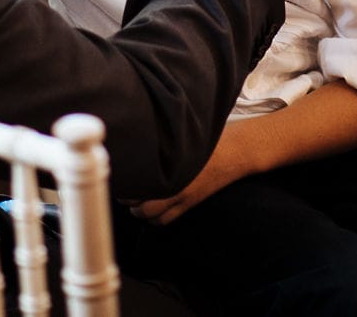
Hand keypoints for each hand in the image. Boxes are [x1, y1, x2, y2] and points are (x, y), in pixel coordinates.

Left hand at [131, 125, 257, 225]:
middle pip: (139, 204)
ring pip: (149, 215)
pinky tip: (152, 207)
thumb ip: (160, 142)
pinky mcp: (189, 204)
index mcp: (170, 166)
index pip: (138, 181)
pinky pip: (165, 220)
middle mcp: (174, 184)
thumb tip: (138, 140)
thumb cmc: (207, 138)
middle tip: (125, 188)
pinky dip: (154, 218)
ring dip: (139, 210)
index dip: (126, 180)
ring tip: (136, 198)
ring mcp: (182, 197)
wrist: (235, 151)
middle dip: (128, 198)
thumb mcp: (181, 136)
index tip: (121, 172)